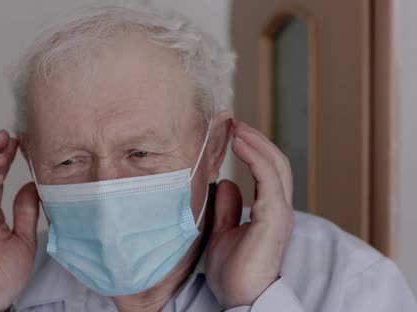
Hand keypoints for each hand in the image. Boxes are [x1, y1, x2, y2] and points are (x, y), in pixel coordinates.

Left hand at [205, 122, 293, 307]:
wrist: (240, 298)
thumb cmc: (234, 271)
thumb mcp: (224, 231)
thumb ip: (228, 208)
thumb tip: (226, 183)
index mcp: (269, 211)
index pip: (267, 171)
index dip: (254, 149)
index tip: (234, 133)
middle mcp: (279, 208)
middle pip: (275, 163)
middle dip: (256, 140)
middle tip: (235, 124)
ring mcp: (279, 213)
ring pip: (275, 166)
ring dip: (257, 143)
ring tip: (237, 128)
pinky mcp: (274, 219)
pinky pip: (269, 180)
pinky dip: (256, 159)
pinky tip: (240, 145)